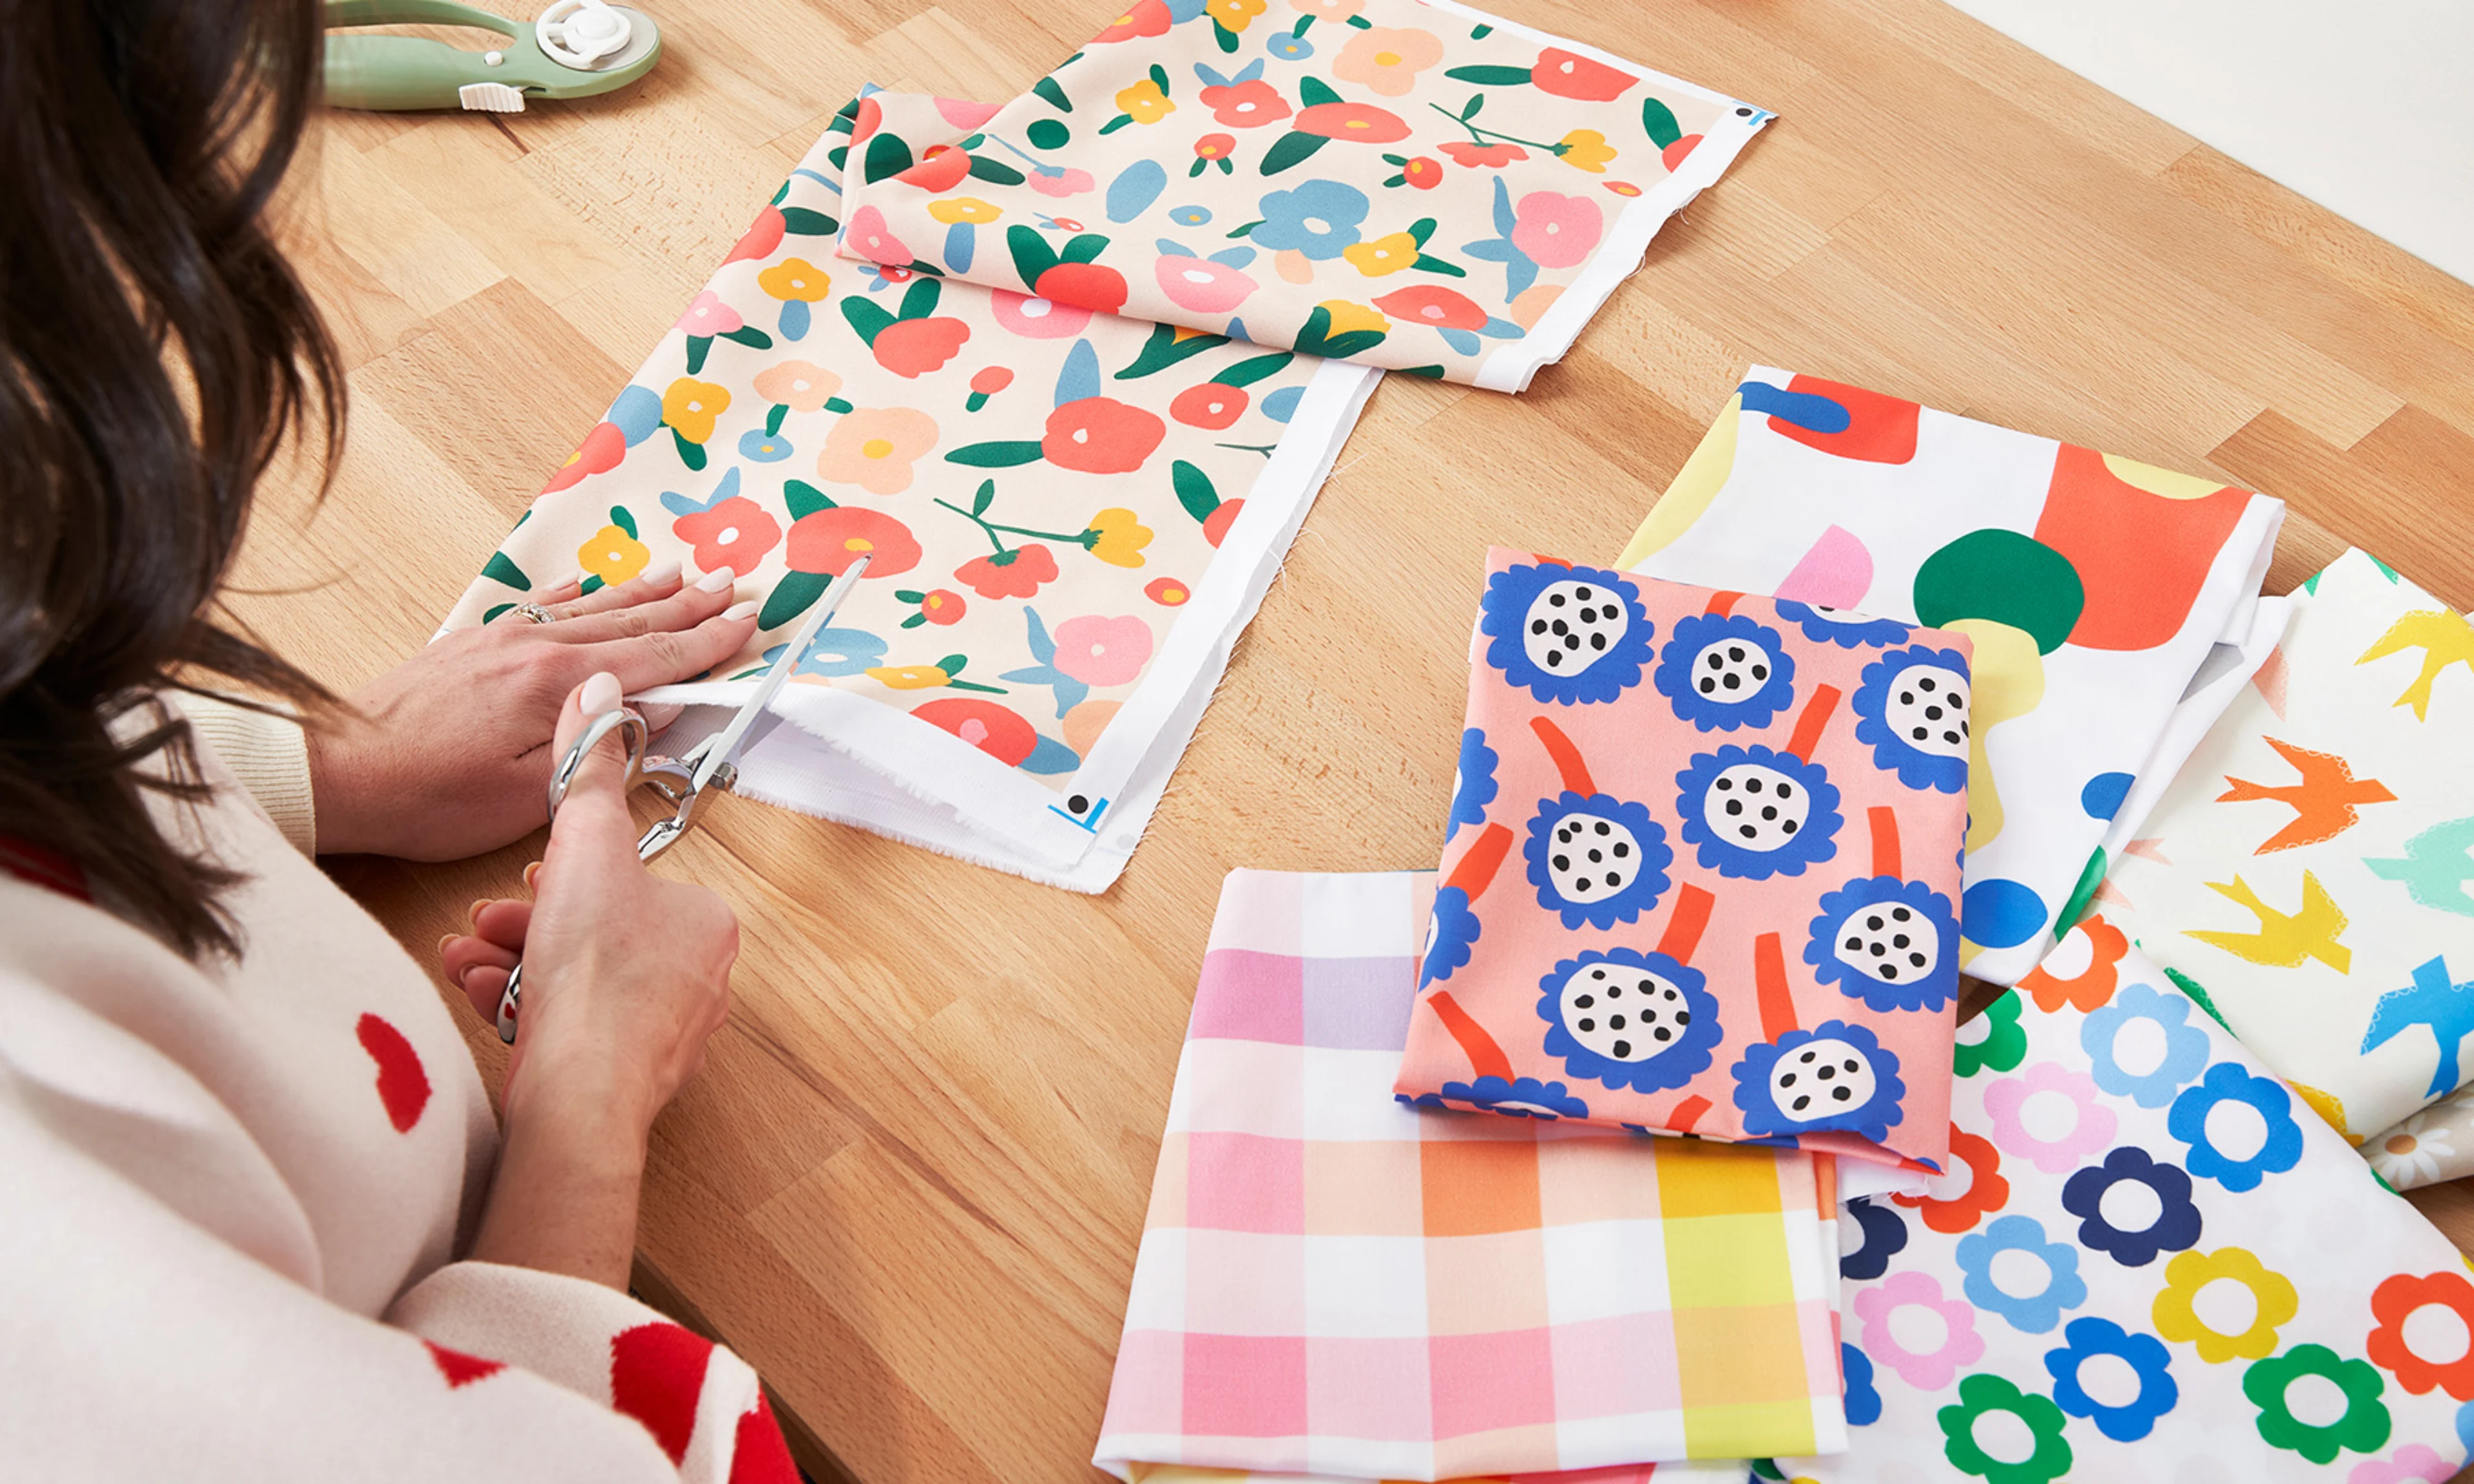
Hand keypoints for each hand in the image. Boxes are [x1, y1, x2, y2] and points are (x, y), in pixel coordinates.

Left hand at [307, 561, 758, 859]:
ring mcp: (500, 638)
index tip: (744, 623)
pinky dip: (577, 594)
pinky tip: (591, 583)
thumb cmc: (430, 795)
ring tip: (681, 574)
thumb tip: (654, 711)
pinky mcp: (471, 643)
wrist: (340, 770)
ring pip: (590, 608)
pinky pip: (541, 606)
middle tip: (729, 586)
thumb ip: (600, 747)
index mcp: (558, 685)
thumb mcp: (533, 793)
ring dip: (642, 592)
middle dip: (687, 607)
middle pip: (631, 623)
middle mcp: (534, 647)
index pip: (654, 660)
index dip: (706, 644)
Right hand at [445, 671, 741, 1286]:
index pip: (630, 880)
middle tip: (485, 920)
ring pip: (576, 979)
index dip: (567, 872)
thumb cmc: (596, 970)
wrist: (581, 1089)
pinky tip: (481, 994)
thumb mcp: (585, 845)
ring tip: (467, 957)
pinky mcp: (623, 1077)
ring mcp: (663, 1034)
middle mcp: (698, 979)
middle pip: (598, 929)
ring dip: (512, 960)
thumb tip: (601, 695)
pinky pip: (569, 1027)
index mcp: (705, 922)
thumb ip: (588, 771)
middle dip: (528, 921)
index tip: (525, 876)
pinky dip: (520, 1005)